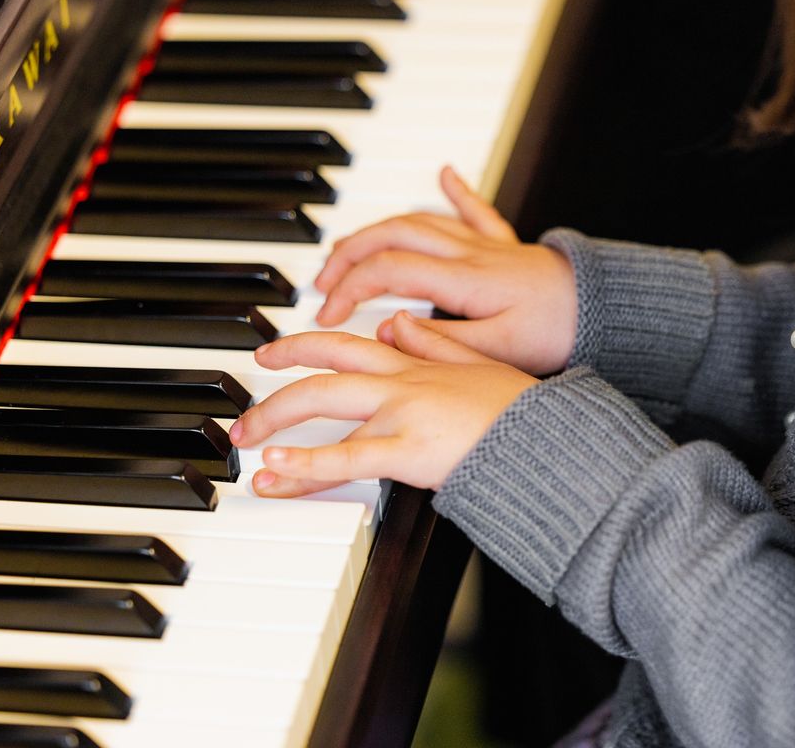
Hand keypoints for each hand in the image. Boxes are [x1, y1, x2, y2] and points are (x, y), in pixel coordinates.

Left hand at [228, 312, 537, 496]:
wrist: (550, 441)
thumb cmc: (522, 412)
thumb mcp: (479, 363)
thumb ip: (435, 341)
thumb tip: (398, 321)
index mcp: (417, 362)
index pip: (346, 343)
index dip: (303, 344)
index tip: (273, 353)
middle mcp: (402, 380)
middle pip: (323, 368)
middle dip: (275, 386)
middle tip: (244, 413)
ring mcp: (401, 412)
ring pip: (323, 403)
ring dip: (275, 421)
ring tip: (245, 442)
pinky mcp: (408, 450)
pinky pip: (345, 457)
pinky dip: (304, 464)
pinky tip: (275, 472)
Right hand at [313, 165, 577, 375]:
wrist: (612, 313)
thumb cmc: (561, 334)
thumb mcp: (496, 352)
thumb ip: (438, 342)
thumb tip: (387, 329)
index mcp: (464, 280)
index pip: (386, 271)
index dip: (347, 290)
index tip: (326, 316)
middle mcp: (470, 253)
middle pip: (392, 235)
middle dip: (347, 255)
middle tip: (321, 283)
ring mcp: (487, 245)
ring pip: (419, 220)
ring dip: (377, 230)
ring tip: (347, 249)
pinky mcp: (506, 247)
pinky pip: (478, 210)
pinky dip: (458, 190)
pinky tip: (448, 173)